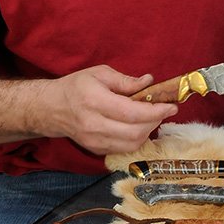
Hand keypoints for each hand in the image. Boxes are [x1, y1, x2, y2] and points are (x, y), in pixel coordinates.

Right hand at [39, 65, 178, 154]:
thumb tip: (149, 82)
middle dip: (155, 121)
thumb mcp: (100, 73)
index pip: (132, 112)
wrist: (52, 108)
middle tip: (163, 110)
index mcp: (95, 102)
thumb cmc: (76, 87)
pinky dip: (136, 139)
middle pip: (135, 132)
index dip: (156, 111)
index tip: (171, 106)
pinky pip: (123, 149)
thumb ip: (126, 80)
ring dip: (148, 131)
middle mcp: (94, 125)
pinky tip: (138, 126)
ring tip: (151, 117)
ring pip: (132, 144)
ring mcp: (94, 141)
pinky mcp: (96, 150)